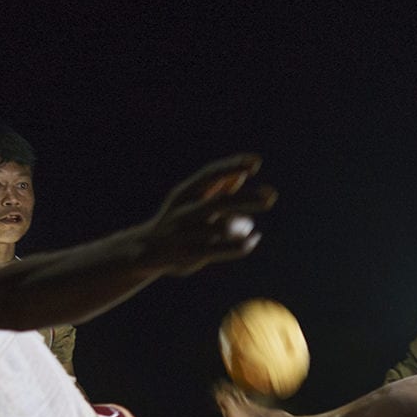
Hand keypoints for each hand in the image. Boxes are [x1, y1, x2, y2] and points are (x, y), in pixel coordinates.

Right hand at [144, 155, 276, 275]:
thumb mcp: (190, 201)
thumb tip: (240, 174)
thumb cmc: (175, 220)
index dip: (232, 166)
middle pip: (219, 202)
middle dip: (246, 198)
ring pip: (221, 228)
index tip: (256, 162)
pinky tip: (252, 240)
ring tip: (250, 227)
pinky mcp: (190, 254)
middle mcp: (184, 210)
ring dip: (241, 226)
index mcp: (184, 192)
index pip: (210, 174)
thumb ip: (215, 189)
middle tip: (272, 195)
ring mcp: (187, 233)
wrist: (144, 251)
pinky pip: (222, 249)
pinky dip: (241, 245)